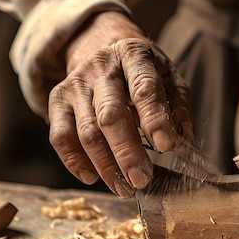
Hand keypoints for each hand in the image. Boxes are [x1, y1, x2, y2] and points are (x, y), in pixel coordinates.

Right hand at [47, 11, 193, 196]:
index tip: (166, 146)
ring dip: (105, 166)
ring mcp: (75, 83)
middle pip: (110, 115)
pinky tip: (93, 177)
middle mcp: (101, 65)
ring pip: (86, 131)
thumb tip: (180, 141)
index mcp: (133, 54)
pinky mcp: (58, 100)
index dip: (155, 118)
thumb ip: (178, 107)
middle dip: (127, 152)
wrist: (103, 49)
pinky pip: (60, 136)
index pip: (144, 87)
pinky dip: (74, 161)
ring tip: (125, 188)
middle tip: (142, 180)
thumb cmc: (143, 73)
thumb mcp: (169, 79)